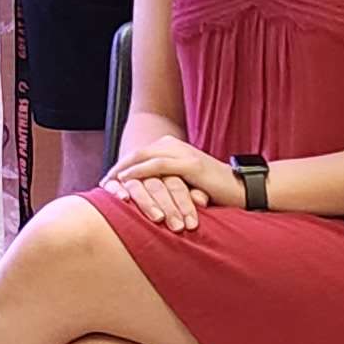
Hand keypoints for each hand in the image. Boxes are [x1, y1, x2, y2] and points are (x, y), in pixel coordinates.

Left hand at [100, 134, 237, 234]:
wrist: (242, 189)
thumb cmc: (213, 192)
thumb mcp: (184, 185)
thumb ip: (166, 184)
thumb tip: (144, 196)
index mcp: (172, 148)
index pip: (139, 155)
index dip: (121, 167)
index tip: (105, 182)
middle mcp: (174, 146)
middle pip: (136, 153)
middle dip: (117, 168)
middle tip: (101, 183)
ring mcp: (182, 153)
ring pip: (143, 157)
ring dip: (123, 171)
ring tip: (109, 184)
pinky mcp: (190, 165)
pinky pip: (158, 166)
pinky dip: (139, 173)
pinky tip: (127, 181)